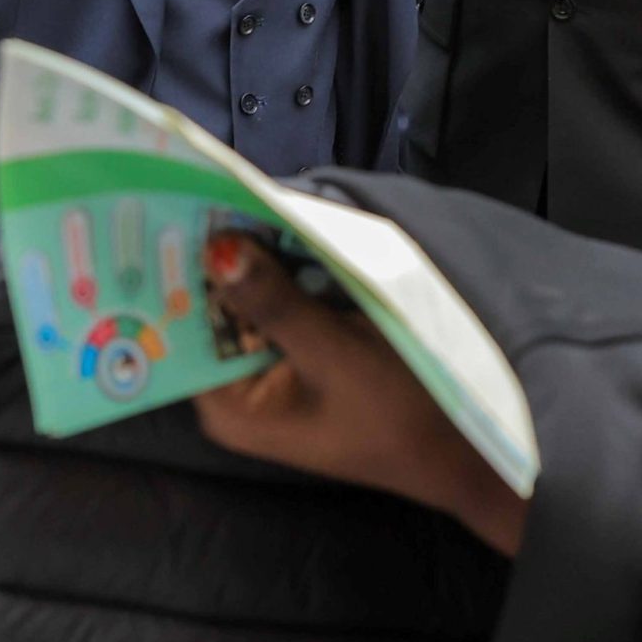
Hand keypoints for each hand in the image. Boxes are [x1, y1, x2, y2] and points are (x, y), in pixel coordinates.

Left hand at [193, 236, 528, 556]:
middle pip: (216, 313)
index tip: (180, 214)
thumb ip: (275, 303)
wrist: (462, 449)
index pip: (185, 330)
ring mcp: (272, 376)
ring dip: (261, 263)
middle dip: (224, 261)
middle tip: (217, 192)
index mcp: (229, 407)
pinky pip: (283, 309)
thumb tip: (218, 248)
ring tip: (252, 203)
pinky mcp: (303, 360)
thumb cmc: (398, 414)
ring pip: (251, 305)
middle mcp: (238, 394)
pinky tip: (291, 237)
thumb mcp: (334, 355)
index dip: (183, 274)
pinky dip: (290, 277)